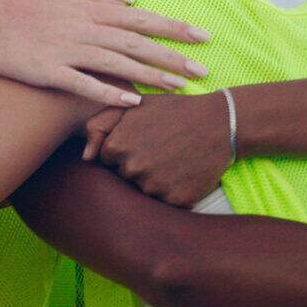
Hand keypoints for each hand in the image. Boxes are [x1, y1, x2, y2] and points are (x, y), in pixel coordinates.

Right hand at [0, 0, 211, 106]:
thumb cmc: (11, 1)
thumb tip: (127, 0)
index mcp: (86, 6)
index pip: (140, 17)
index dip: (172, 27)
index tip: (201, 36)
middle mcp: (82, 26)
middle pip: (137, 41)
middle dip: (173, 56)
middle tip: (204, 69)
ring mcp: (65, 49)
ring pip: (118, 63)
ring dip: (151, 76)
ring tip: (180, 88)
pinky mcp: (47, 71)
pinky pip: (83, 84)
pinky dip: (108, 93)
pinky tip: (132, 103)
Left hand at [81, 92, 230, 206]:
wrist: (221, 122)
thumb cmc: (175, 111)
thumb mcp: (136, 105)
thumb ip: (101, 125)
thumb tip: (85, 157)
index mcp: (117, 146)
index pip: (109, 160)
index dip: (128, 148)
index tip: (146, 138)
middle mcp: (133, 169)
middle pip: (126, 177)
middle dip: (141, 164)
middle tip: (165, 147)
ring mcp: (155, 186)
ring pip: (146, 191)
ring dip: (158, 179)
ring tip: (177, 157)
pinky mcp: (176, 200)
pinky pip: (167, 201)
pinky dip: (176, 190)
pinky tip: (187, 171)